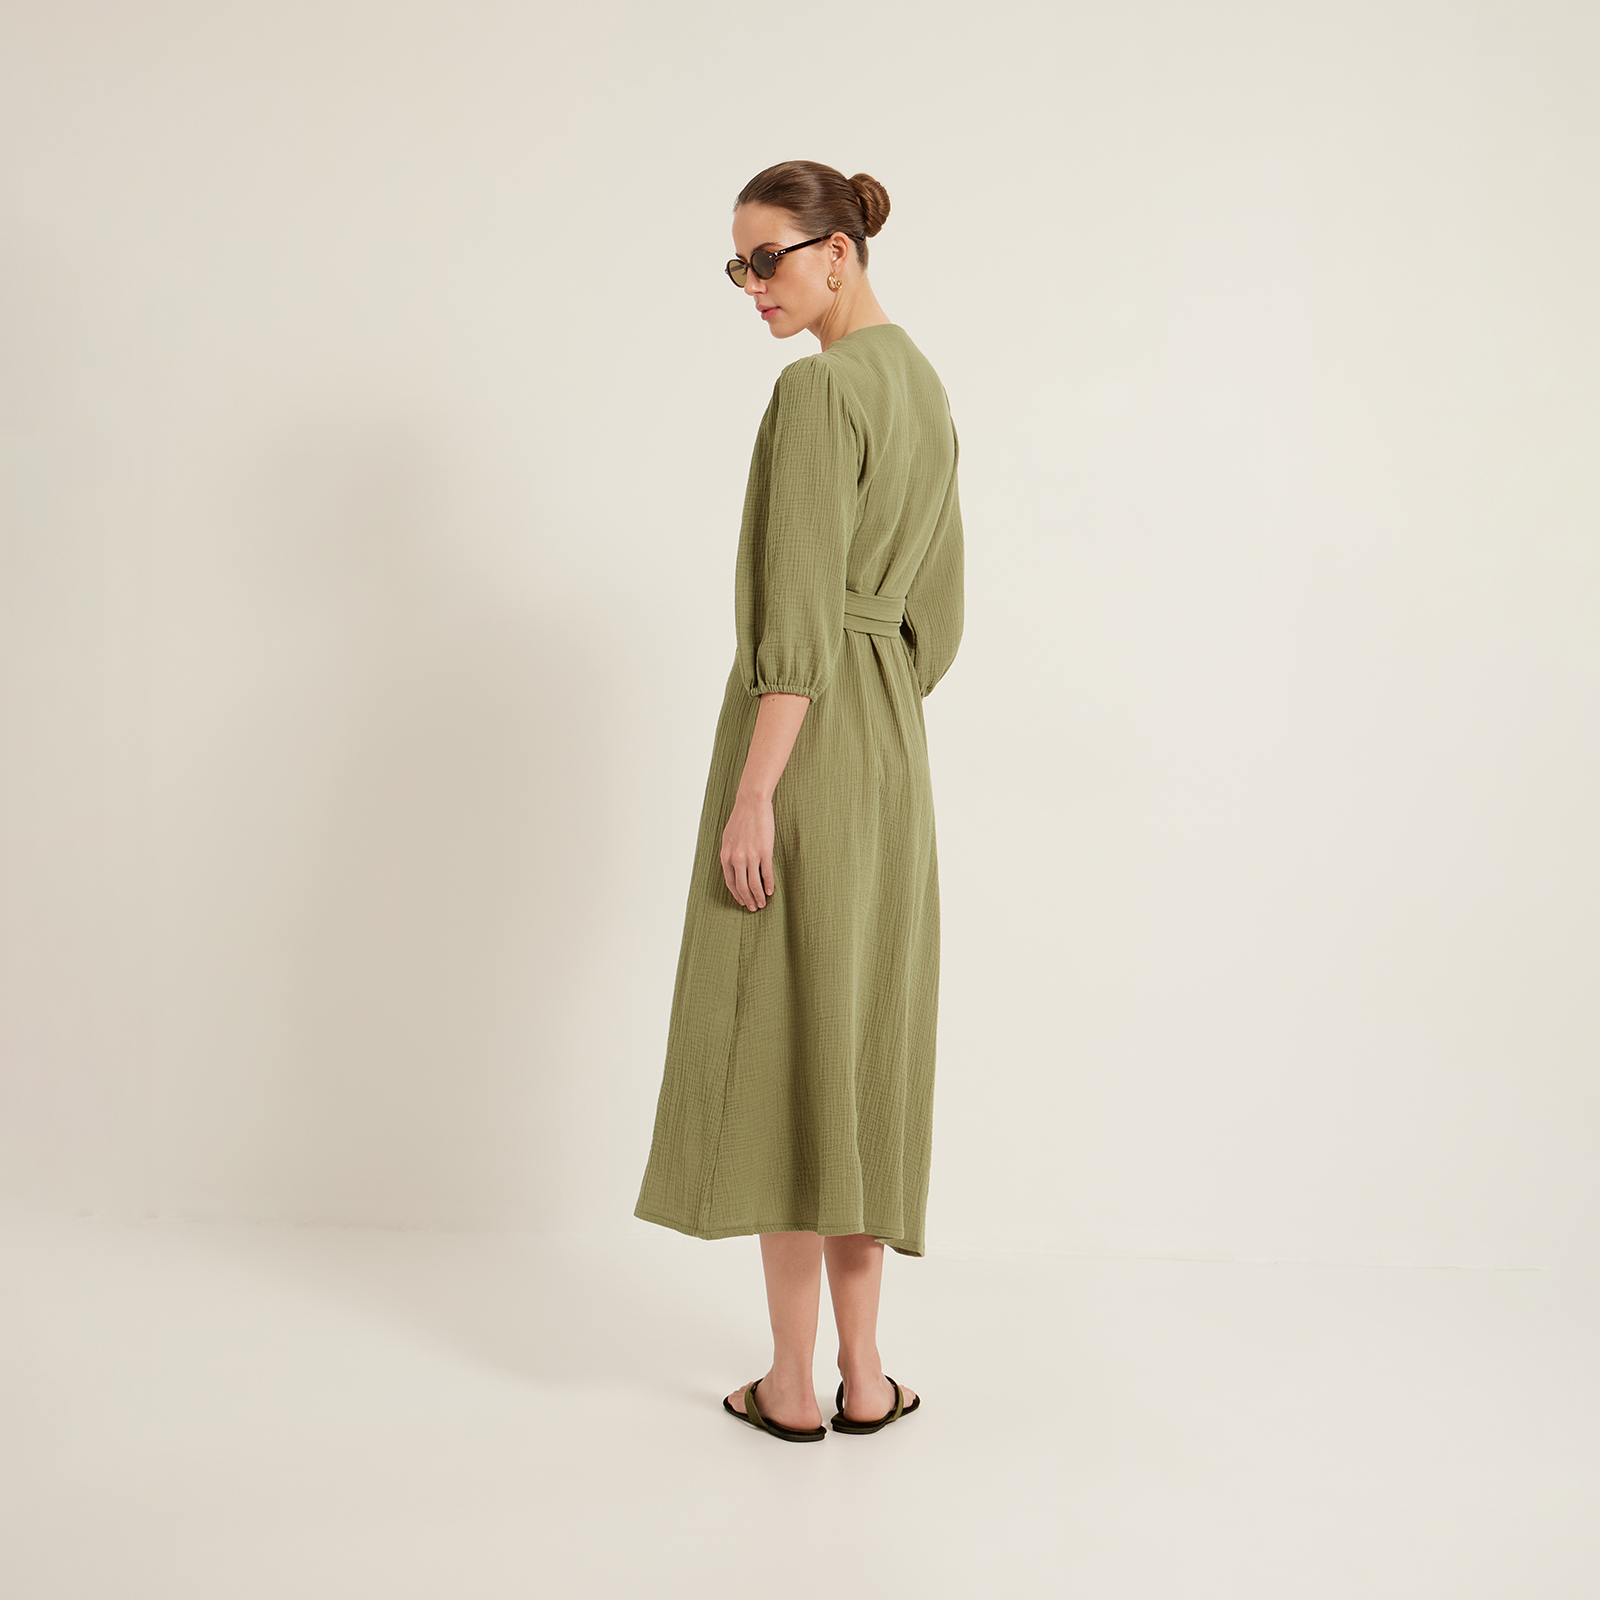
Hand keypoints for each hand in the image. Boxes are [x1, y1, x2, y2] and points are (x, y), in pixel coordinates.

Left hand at [721, 790, 775, 910]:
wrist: (751, 804)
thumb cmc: (740, 818)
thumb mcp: (727, 838)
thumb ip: (729, 854)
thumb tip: (732, 867)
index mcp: (726, 856)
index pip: (730, 882)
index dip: (737, 895)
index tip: (743, 901)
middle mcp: (736, 859)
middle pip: (742, 887)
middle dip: (748, 900)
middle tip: (754, 908)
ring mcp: (751, 856)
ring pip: (754, 884)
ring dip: (759, 896)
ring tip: (763, 903)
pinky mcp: (764, 852)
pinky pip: (766, 874)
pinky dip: (769, 885)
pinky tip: (770, 891)